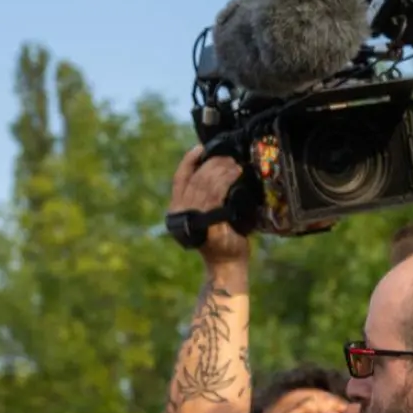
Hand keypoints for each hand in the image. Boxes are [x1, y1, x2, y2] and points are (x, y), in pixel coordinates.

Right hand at [169, 145, 250, 263]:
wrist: (227, 264)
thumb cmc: (224, 239)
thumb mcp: (211, 215)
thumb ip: (208, 197)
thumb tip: (218, 170)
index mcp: (178, 208)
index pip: (180, 177)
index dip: (189, 160)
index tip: (201, 148)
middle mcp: (180, 211)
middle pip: (195, 177)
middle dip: (212, 163)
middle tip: (228, 158)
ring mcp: (192, 216)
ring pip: (205, 183)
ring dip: (221, 170)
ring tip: (234, 165)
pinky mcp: (206, 221)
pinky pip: (215, 194)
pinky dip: (225, 180)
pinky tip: (235, 174)